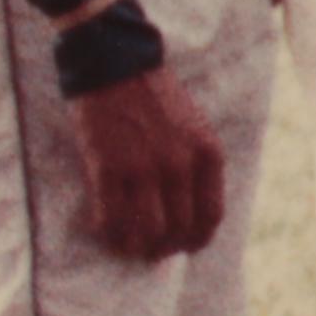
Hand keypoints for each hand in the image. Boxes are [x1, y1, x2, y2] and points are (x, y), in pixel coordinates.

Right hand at [69, 63, 228, 260]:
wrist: (116, 64)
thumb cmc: (155, 97)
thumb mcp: (195, 128)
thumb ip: (197, 166)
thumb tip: (189, 213)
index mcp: (208, 154)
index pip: (210, 216)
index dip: (196, 240)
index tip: (183, 245)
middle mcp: (181, 165)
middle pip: (179, 230)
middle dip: (164, 248)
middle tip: (150, 250)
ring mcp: (145, 168)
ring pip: (147, 232)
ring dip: (137, 247)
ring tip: (128, 245)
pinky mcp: (109, 167)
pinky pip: (111, 218)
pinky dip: (109, 233)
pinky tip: (105, 230)